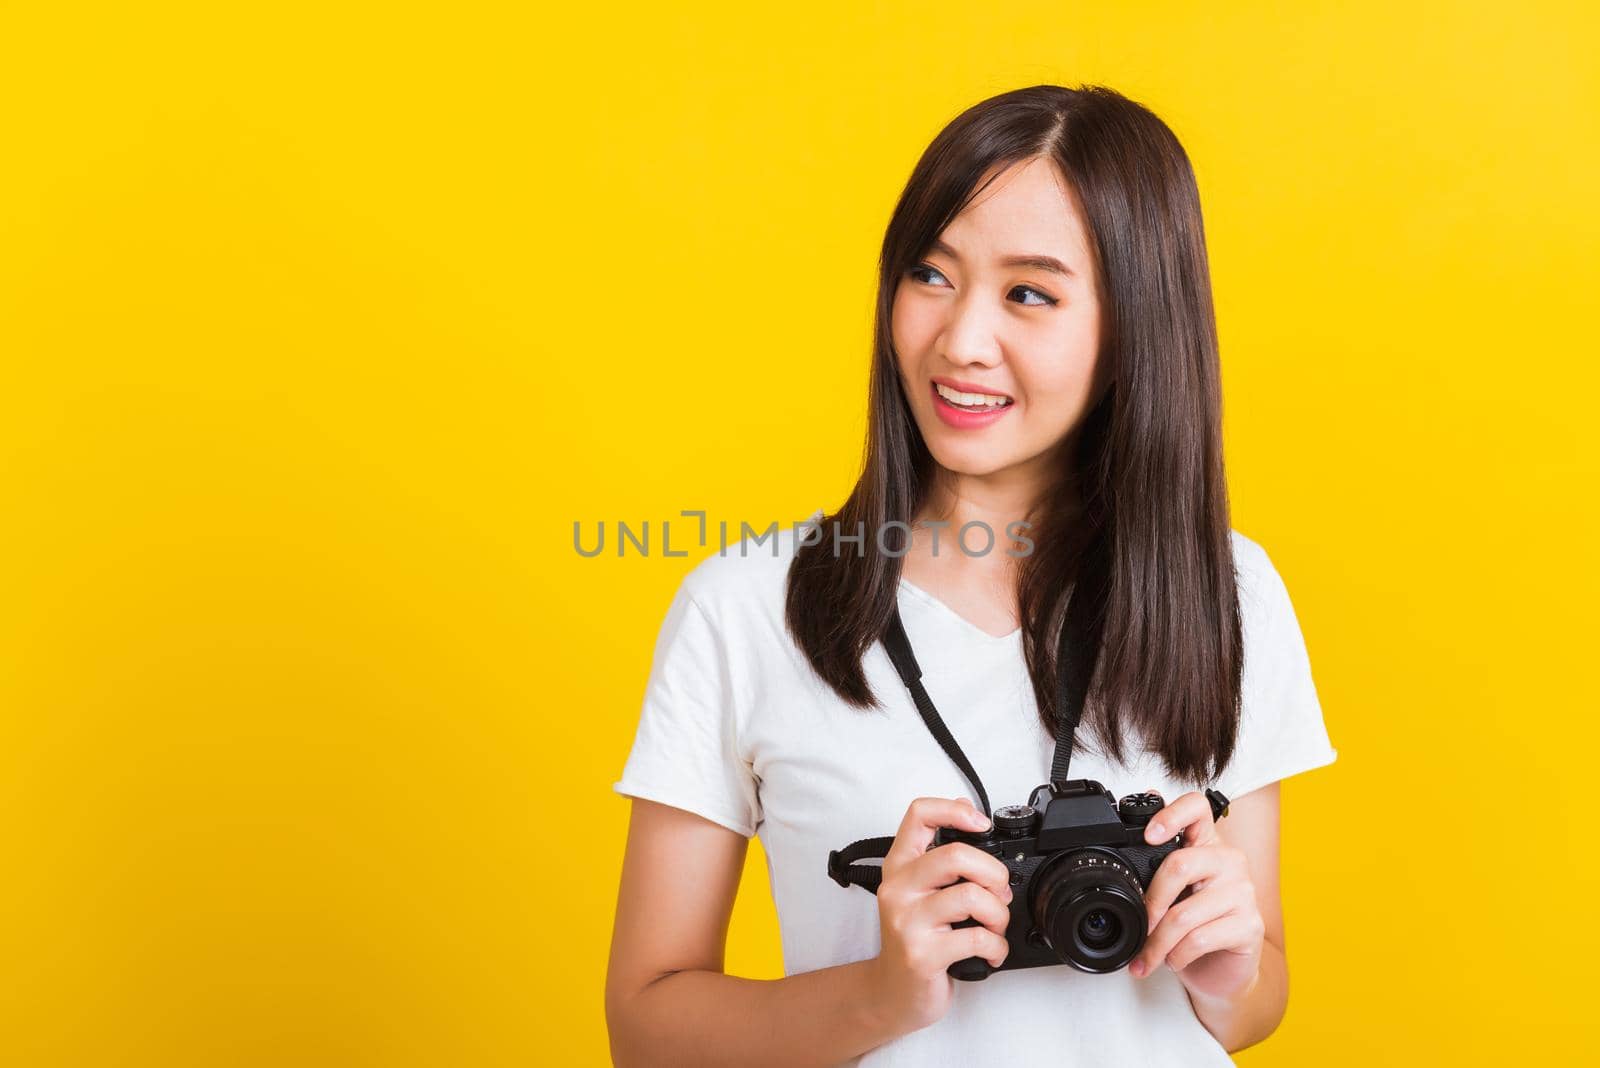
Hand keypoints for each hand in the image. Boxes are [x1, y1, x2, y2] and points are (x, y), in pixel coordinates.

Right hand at [868, 796, 1013, 1032]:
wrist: (892, 995)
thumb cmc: (914, 941)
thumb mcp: (919, 892)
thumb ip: (939, 855)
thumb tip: (967, 813)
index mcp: (899, 866)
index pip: (919, 814)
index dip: (955, 810)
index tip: (981, 824)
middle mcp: (898, 888)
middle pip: (956, 855)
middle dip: (994, 874)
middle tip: (999, 893)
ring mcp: (907, 921)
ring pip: (971, 896)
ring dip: (999, 915)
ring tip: (994, 928)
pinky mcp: (922, 954)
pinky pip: (977, 938)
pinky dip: (996, 947)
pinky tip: (990, 952)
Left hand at [1129, 789, 1264, 1001]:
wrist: (1223, 970)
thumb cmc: (1195, 924)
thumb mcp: (1172, 892)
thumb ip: (1156, 862)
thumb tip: (1132, 819)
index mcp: (1207, 844)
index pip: (1197, 808)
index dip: (1172, 814)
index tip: (1149, 835)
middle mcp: (1229, 861)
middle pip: (1179, 865)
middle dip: (1150, 902)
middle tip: (1139, 925)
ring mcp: (1243, 892)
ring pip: (1184, 913)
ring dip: (1157, 943)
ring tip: (1148, 955)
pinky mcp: (1250, 925)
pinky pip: (1200, 938)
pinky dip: (1177, 955)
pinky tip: (1173, 960)